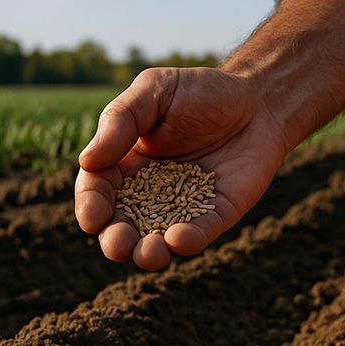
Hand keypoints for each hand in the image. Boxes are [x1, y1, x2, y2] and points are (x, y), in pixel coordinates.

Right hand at [75, 67, 289, 269]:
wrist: (257, 98)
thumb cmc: (199, 91)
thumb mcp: (153, 91)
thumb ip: (120, 121)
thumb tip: (87, 161)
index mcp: (124, 164)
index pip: (98, 191)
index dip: (90, 207)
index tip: (92, 218)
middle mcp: (149, 192)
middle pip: (122, 227)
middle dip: (116, 242)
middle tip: (118, 245)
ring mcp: (183, 207)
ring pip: (158, 241)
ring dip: (148, 254)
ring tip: (149, 253)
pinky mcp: (217, 213)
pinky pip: (200, 234)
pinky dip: (188, 241)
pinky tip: (180, 239)